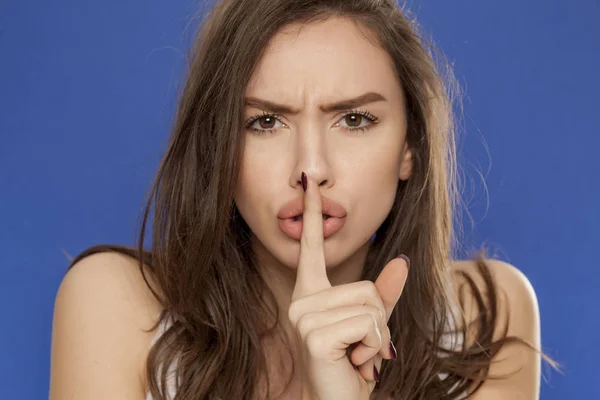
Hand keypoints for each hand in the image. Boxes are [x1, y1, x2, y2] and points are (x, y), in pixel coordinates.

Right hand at [288, 173, 409, 399]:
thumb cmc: (351, 365)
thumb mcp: (373, 325)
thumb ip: (384, 294)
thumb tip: (402, 262)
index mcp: (311, 294)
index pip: (312, 248)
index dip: (313, 215)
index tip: (309, 183)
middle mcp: (302, 301)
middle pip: (366, 287)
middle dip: (377, 321)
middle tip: (358, 348)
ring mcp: (304, 316)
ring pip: (371, 305)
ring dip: (376, 336)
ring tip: (356, 355)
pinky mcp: (315, 334)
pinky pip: (368, 323)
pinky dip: (373, 346)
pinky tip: (353, 362)